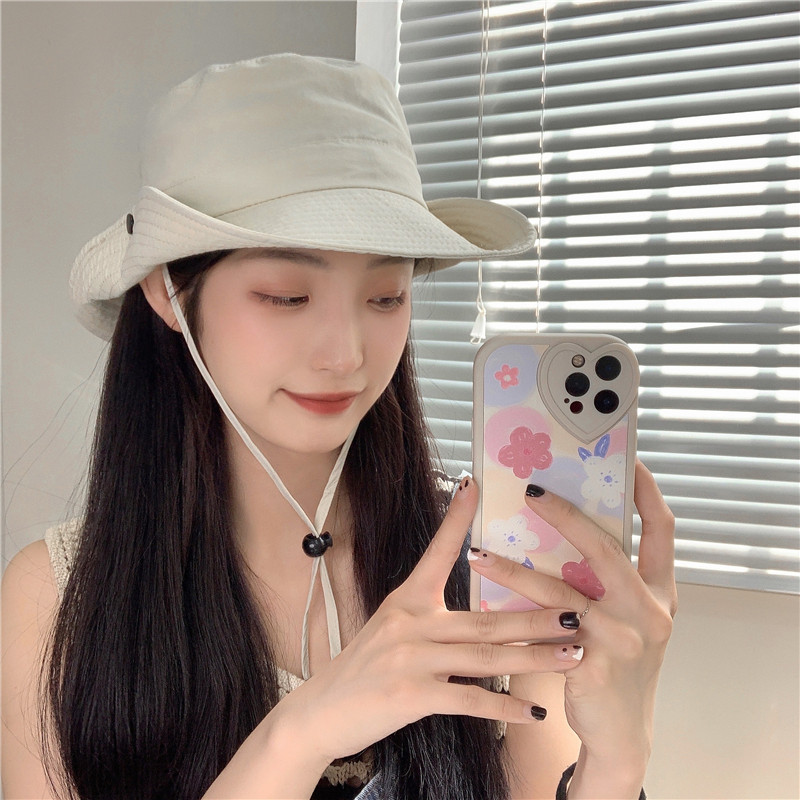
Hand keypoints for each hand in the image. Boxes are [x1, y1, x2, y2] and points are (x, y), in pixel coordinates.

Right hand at [280, 475, 585, 764]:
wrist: (321, 711)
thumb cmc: (362, 668)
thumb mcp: (391, 628)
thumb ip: (427, 618)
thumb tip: (469, 615)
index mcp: (407, 600)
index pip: (437, 552)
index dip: (457, 519)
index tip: (474, 484)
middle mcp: (410, 623)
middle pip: (485, 620)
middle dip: (535, 618)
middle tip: (576, 612)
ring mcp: (411, 659)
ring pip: (485, 659)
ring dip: (534, 659)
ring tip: (573, 657)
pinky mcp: (411, 696)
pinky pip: (469, 701)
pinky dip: (505, 707)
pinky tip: (535, 710)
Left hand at [468, 461, 676, 788]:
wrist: (620, 734)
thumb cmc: (616, 666)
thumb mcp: (624, 619)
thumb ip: (605, 581)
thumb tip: (561, 529)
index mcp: (659, 592)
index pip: (662, 530)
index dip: (647, 492)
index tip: (630, 461)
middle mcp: (650, 610)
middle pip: (605, 548)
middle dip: (566, 515)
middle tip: (530, 491)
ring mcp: (625, 638)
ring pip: (561, 590)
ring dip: (513, 569)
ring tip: (477, 553)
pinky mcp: (594, 664)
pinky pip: (543, 628)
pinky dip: (512, 612)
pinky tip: (484, 600)